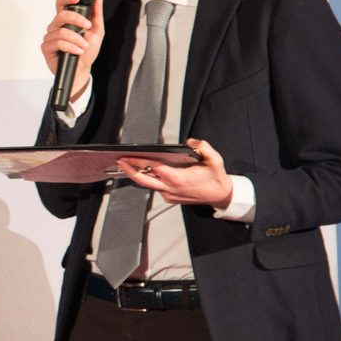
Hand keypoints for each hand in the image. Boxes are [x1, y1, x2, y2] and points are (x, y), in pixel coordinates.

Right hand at [41, 0, 105, 101]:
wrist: (82, 70)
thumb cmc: (86, 51)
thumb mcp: (97, 31)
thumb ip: (96, 13)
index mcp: (66, 20)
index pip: (61, 4)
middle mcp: (56, 26)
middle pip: (61, 15)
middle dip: (77, 19)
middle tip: (88, 27)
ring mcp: (50, 37)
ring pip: (61, 31)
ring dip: (77, 39)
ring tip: (84, 46)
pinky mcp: (46, 47)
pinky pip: (57, 43)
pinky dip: (70, 47)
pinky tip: (77, 51)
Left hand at [116, 137, 232, 208]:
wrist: (220, 196)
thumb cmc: (216, 178)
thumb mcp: (214, 160)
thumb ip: (203, 147)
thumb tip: (190, 142)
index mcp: (178, 179)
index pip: (153, 168)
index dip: (138, 162)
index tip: (127, 156)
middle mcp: (170, 189)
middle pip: (143, 180)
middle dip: (129, 170)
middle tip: (119, 160)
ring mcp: (169, 195)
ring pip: (148, 185)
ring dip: (138, 174)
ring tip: (128, 163)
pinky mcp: (170, 198)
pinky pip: (156, 188)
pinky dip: (150, 179)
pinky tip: (146, 171)